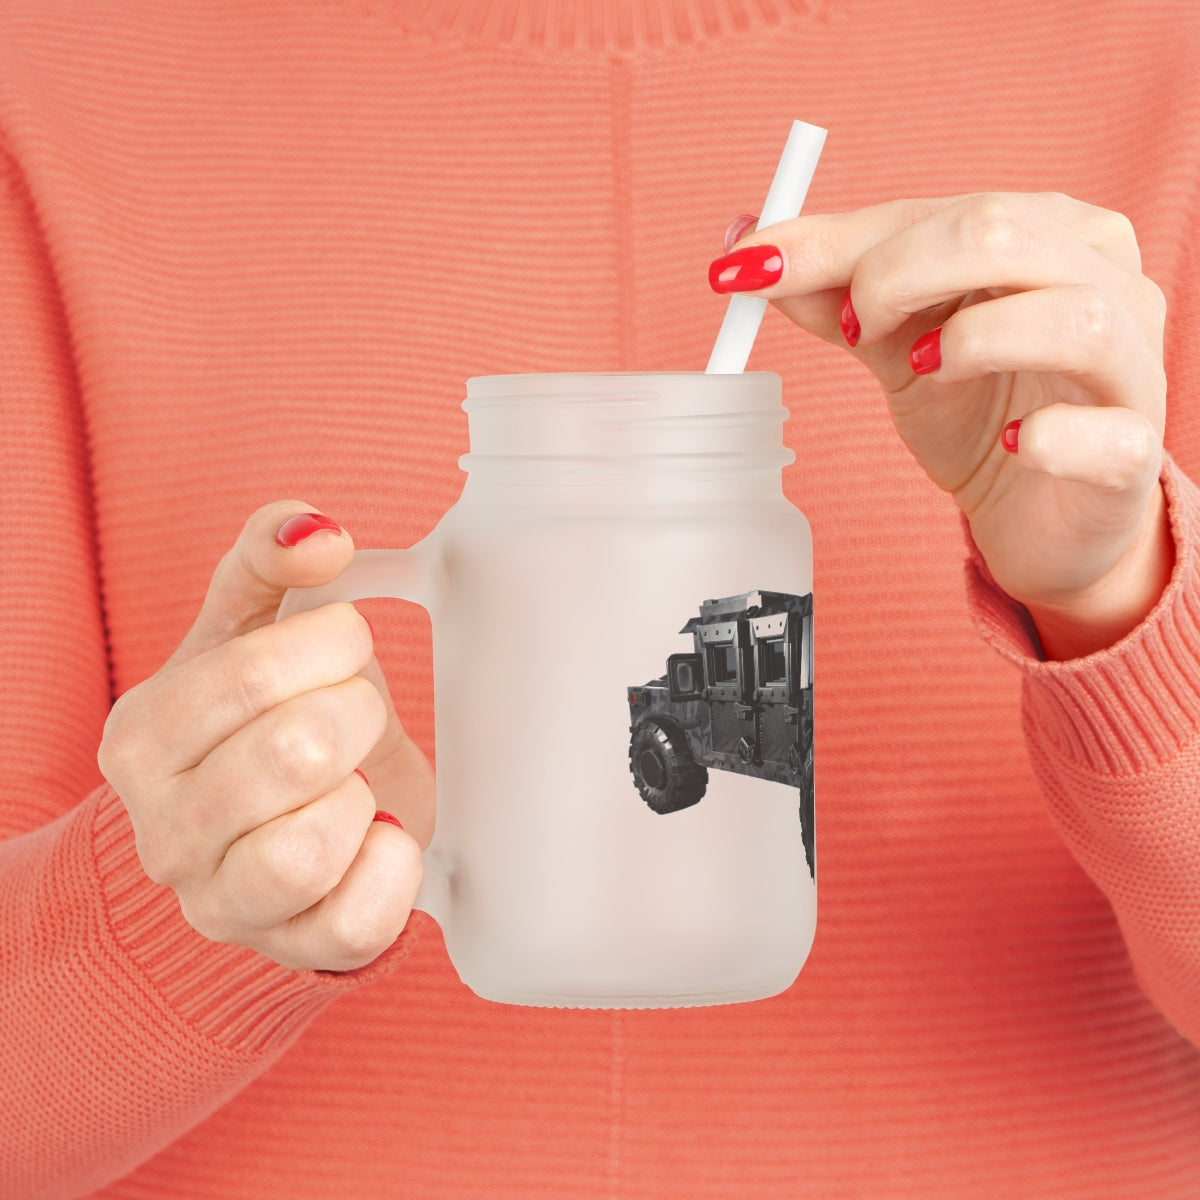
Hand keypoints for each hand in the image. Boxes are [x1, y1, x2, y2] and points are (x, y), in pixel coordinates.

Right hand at [98, 501, 433, 971]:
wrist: (270, 824)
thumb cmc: (261, 717)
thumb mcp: (249, 627)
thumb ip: (268, 558)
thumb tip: (317, 532)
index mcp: (142, 738)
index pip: (252, 674)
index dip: (331, 645)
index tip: (345, 644)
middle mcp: (164, 831)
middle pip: (294, 754)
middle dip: (356, 714)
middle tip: (356, 713)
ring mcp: (222, 902)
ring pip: (309, 849)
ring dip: (362, 796)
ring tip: (356, 780)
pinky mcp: (292, 949)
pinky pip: (356, 922)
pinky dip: (393, 867)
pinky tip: (381, 833)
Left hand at [712, 193, 1172, 658]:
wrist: (1039, 515)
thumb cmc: (978, 412)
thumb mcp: (896, 345)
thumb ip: (834, 295)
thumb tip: (748, 249)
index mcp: (1047, 234)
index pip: (938, 211)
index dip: (838, 240)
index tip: (750, 268)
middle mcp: (1105, 281)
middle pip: (1003, 234)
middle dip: (897, 274)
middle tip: (852, 329)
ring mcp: (1131, 366)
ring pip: (1074, 317)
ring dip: (973, 340)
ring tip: (921, 371)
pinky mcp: (1134, 455)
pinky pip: (1107, 434)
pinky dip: (1050, 437)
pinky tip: (1013, 446)